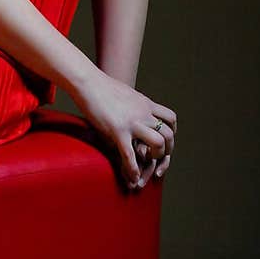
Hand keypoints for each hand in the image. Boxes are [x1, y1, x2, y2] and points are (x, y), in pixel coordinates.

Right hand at [73, 70, 176, 191]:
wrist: (88, 81)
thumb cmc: (100, 86)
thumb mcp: (124, 93)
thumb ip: (132, 103)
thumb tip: (130, 107)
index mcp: (145, 104)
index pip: (170, 118)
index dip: (171, 132)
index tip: (164, 141)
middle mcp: (143, 113)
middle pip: (169, 134)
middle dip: (166, 150)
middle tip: (156, 157)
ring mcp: (132, 122)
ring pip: (157, 143)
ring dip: (155, 158)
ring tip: (145, 163)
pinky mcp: (118, 130)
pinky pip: (130, 154)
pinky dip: (133, 169)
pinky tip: (132, 177)